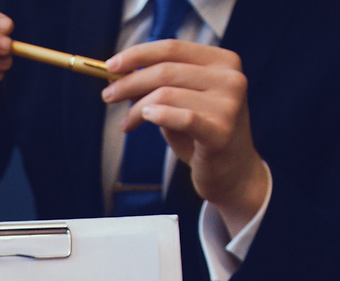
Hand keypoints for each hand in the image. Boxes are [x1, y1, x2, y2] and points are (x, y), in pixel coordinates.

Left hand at [104, 41, 268, 234]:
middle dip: (129, 83)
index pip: (172, 48)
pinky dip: (157, 116)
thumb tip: (120, 73)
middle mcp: (230, 78)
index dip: (137, 54)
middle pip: (165, 71)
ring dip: (136, 109)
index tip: (110, 65)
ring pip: (166, 94)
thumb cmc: (200, 135)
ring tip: (126, 122)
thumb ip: (158, 86)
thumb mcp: (179, 103)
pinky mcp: (221, 132)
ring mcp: (229, 104)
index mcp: (223, 62)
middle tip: (108, 95)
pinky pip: (182, 118)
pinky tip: (144, 119)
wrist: (231, 173)